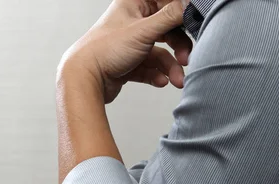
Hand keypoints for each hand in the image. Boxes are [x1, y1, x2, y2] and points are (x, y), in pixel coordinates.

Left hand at [60, 0, 190, 102]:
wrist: (83, 80)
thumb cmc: (104, 51)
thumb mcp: (144, 31)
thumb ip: (171, 17)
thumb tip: (190, 5)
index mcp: (133, 4)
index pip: (165, 2)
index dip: (182, 12)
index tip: (195, 22)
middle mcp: (132, 22)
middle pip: (166, 29)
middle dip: (179, 46)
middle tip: (187, 58)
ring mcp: (129, 44)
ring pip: (159, 52)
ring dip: (170, 67)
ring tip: (176, 80)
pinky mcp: (127, 64)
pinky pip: (149, 68)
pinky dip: (157, 75)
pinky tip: (161, 82)